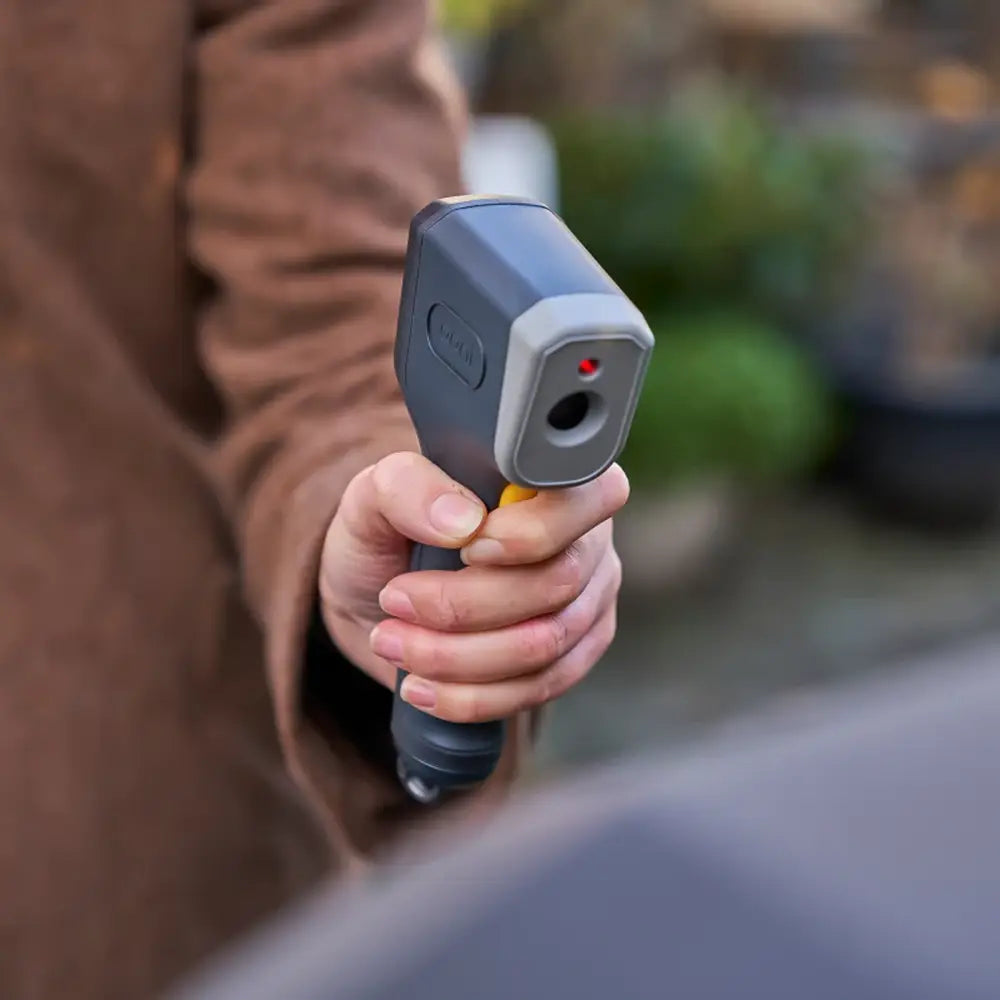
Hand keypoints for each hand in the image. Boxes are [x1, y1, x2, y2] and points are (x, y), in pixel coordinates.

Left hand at [319, 452, 628, 721]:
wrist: (375, 598)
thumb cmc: (386, 536)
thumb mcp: (373, 497)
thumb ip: (407, 487)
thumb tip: (462, 520)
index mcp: (554, 482)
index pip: (588, 498)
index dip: (532, 532)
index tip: (466, 548)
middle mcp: (586, 540)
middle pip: (555, 583)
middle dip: (462, 605)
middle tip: (396, 600)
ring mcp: (586, 604)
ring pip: (544, 645)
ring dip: (455, 656)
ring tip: (393, 643)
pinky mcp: (571, 659)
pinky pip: (537, 689)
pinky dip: (471, 696)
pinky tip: (422, 685)